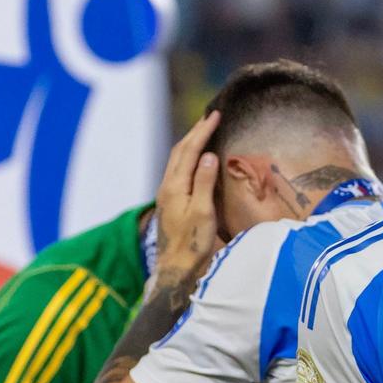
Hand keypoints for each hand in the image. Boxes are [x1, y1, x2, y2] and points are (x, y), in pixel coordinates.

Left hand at [155, 111, 221, 276]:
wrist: (176, 268)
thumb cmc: (193, 243)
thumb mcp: (202, 212)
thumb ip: (203, 182)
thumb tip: (208, 156)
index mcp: (175, 186)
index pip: (189, 151)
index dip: (202, 132)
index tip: (215, 115)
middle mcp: (167, 186)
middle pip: (179, 151)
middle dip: (195, 133)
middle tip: (209, 118)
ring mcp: (167, 194)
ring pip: (177, 160)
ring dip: (190, 143)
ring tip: (203, 132)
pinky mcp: (171, 202)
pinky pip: (179, 170)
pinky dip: (189, 157)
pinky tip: (197, 160)